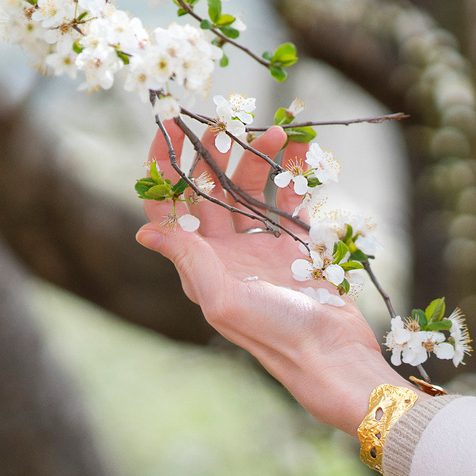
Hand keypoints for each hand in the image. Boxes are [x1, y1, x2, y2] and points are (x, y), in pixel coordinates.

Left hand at [134, 120, 404, 434]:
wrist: (331, 355)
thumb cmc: (273, 332)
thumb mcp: (222, 298)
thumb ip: (186, 260)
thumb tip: (144, 229)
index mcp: (199, 265)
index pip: (170, 207)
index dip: (164, 167)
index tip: (169, 127)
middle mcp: (225, 253)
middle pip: (212, 190)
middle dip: (217, 153)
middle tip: (228, 119)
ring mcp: (261, 249)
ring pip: (253, 191)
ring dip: (261, 159)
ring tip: (280, 131)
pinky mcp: (296, 249)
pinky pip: (290, 202)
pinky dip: (295, 175)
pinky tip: (303, 152)